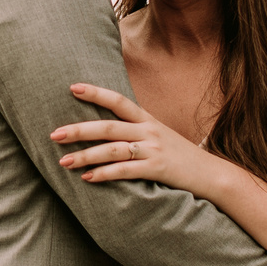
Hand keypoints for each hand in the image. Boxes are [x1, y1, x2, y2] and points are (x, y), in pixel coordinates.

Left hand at [51, 84, 213, 195]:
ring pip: (112, 149)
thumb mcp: (160, 135)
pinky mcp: (157, 169)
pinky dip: (105, 174)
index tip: (72, 87)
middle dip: (79, 130)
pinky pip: (125, 171)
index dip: (96, 93)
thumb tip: (106, 128)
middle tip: (54, 134)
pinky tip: (88, 178)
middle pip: (108, 126)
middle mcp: (149, 131)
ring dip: (86, 155)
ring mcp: (153, 150)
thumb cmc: (180, 156)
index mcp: (148, 119)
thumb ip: (136, 130)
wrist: (212, 174)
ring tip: (64, 162)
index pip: (118, 101)